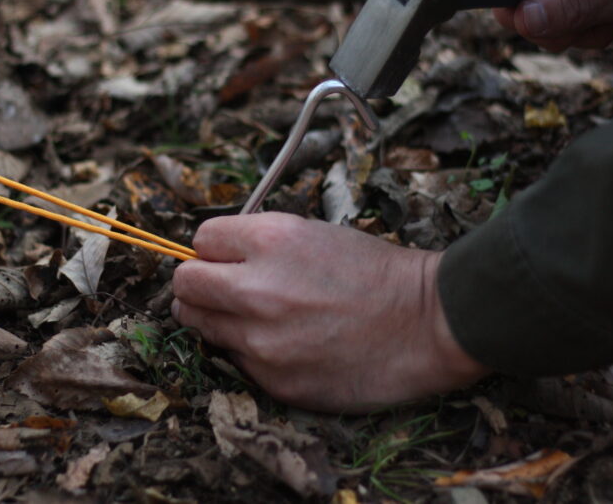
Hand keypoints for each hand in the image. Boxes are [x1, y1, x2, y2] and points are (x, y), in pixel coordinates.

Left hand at [171, 213, 487, 412]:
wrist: (428, 323)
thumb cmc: (376, 272)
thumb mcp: (314, 233)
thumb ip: (258, 242)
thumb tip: (210, 255)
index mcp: (271, 240)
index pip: (201, 239)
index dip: (214, 249)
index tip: (227, 258)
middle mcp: (256, 289)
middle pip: (185, 285)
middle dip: (199, 284)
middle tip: (224, 289)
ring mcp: (262, 340)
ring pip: (200, 325)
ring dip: (218, 319)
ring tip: (257, 318)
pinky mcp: (273, 380)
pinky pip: (235, 361)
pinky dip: (249, 353)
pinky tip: (284, 346)